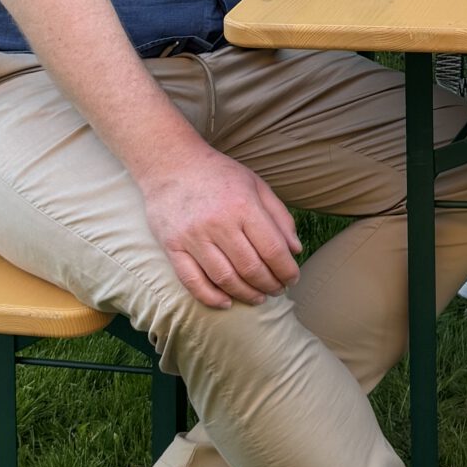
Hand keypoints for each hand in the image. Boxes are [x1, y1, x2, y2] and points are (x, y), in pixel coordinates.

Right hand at [139, 142, 302, 308]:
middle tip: (278, 290)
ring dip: (246, 295)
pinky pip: (192, 281)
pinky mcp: (172, 247)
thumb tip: (295, 250)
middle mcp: (218, 223)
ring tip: (258, 298)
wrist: (171, 163)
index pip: (273, 250)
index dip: (287, 270)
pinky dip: (211, 297)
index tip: (293, 278)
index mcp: (243, 205)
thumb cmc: (219, 175)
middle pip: (251, 268)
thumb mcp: (256, 185)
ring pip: (225, 279)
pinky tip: (226, 302)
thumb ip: (279, 216)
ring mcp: (193, 237)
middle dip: (270, 285)